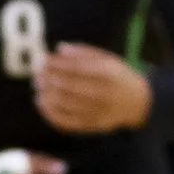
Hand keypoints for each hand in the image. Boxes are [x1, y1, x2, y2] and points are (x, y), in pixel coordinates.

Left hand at [34, 41, 152, 133]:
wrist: (137, 103)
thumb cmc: (118, 76)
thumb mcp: (108, 59)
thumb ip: (84, 52)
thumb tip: (59, 49)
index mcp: (108, 72)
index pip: (76, 67)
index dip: (55, 63)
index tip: (41, 59)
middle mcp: (103, 92)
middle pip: (68, 85)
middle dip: (49, 78)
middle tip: (36, 74)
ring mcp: (97, 111)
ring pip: (65, 103)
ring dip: (46, 94)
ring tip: (38, 87)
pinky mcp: (91, 125)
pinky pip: (66, 121)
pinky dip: (50, 113)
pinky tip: (42, 103)